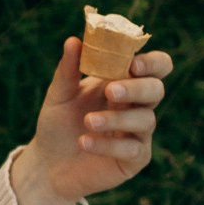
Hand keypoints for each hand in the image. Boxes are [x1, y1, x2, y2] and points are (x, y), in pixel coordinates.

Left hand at [9, 36, 172, 204]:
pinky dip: (108, 144)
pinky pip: (133, 149)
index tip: (133, 63)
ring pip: (146, 120)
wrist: (47, 164)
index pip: (154, 66)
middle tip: (111, 91)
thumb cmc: (57, 124)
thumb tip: (73, 40)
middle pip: (156, 90)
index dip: (152, 62)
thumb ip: (68, 70)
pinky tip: (84, 142)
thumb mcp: (59, 95)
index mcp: (123, 82)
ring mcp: (138, 133)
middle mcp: (136, 106)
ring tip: (88, 122)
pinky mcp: (135, 159)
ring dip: (117, 119)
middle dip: (136, 88)